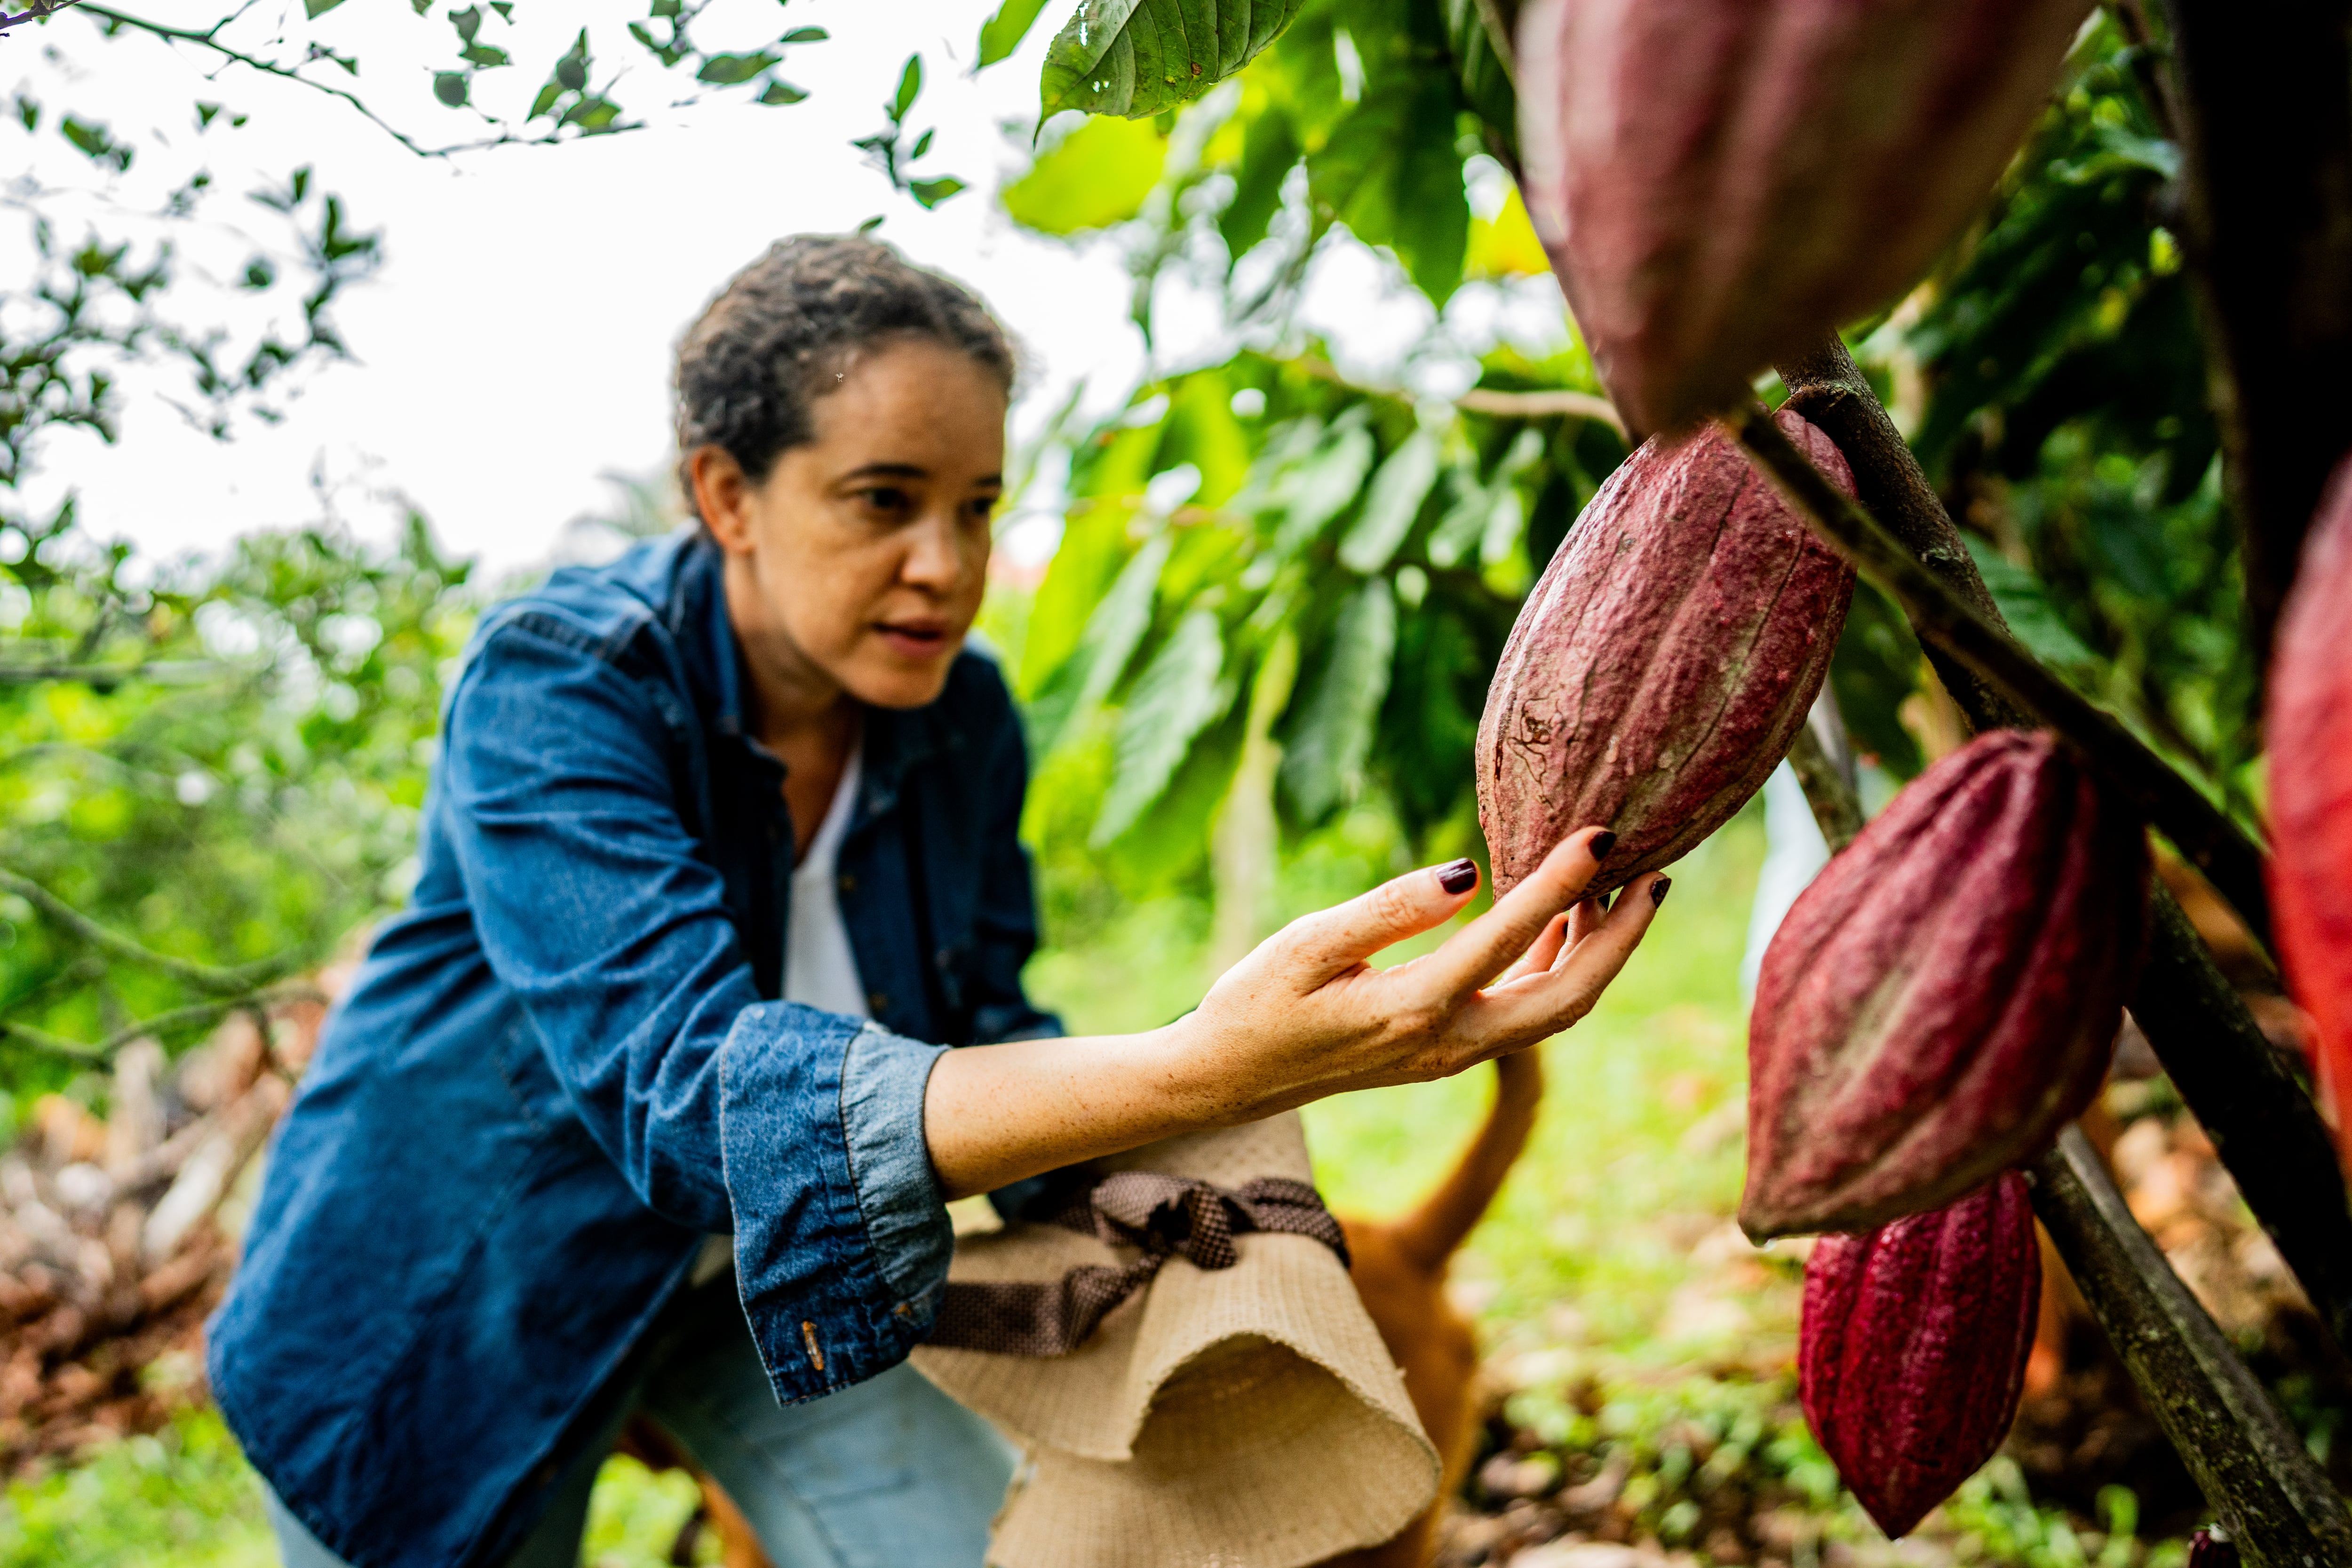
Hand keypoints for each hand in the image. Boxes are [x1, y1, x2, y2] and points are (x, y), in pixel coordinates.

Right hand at [1167, 827, 1664, 1124]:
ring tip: (1628, 889)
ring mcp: (1452, 1054)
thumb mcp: (1307, 944)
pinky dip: (1557, 967)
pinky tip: (1561, 921)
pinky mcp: (1446, 1052)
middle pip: (1567, 996)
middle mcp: (1447, 1041)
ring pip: (1555, 1009)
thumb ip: (1389, 910)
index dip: (1563, 883)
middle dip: (1622, 938)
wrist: (1228, 1079)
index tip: (1604, 833)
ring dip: (1599, 954)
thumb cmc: (1255, 1001)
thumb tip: (1469, 872)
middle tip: (1660, 873)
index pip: (1509, 938)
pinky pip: (1526, 1012)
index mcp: (1413, 1006)